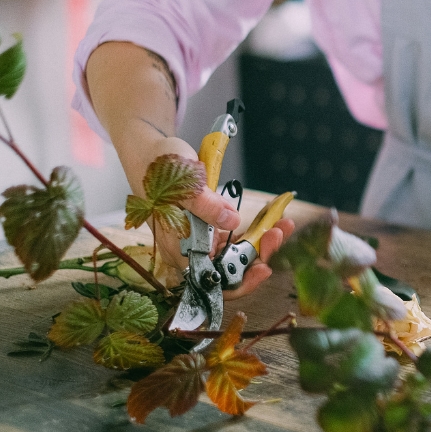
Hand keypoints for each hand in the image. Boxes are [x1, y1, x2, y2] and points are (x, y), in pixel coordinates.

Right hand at [130, 136, 291, 299]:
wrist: (148, 150)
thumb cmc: (158, 168)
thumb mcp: (184, 185)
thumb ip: (206, 206)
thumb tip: (231, 221)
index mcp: (178, 250)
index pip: (212, 281)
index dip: (240, 281)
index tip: (263, 267)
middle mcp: (188, 250)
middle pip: (229, 268)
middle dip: (258, 255)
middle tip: (278, 234)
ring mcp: (198, 238)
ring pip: (235, 252)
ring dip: (260, 242)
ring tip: (283, 225)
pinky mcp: (207, 226)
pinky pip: (234, 236)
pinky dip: (254, 229)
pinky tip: (271, 218)